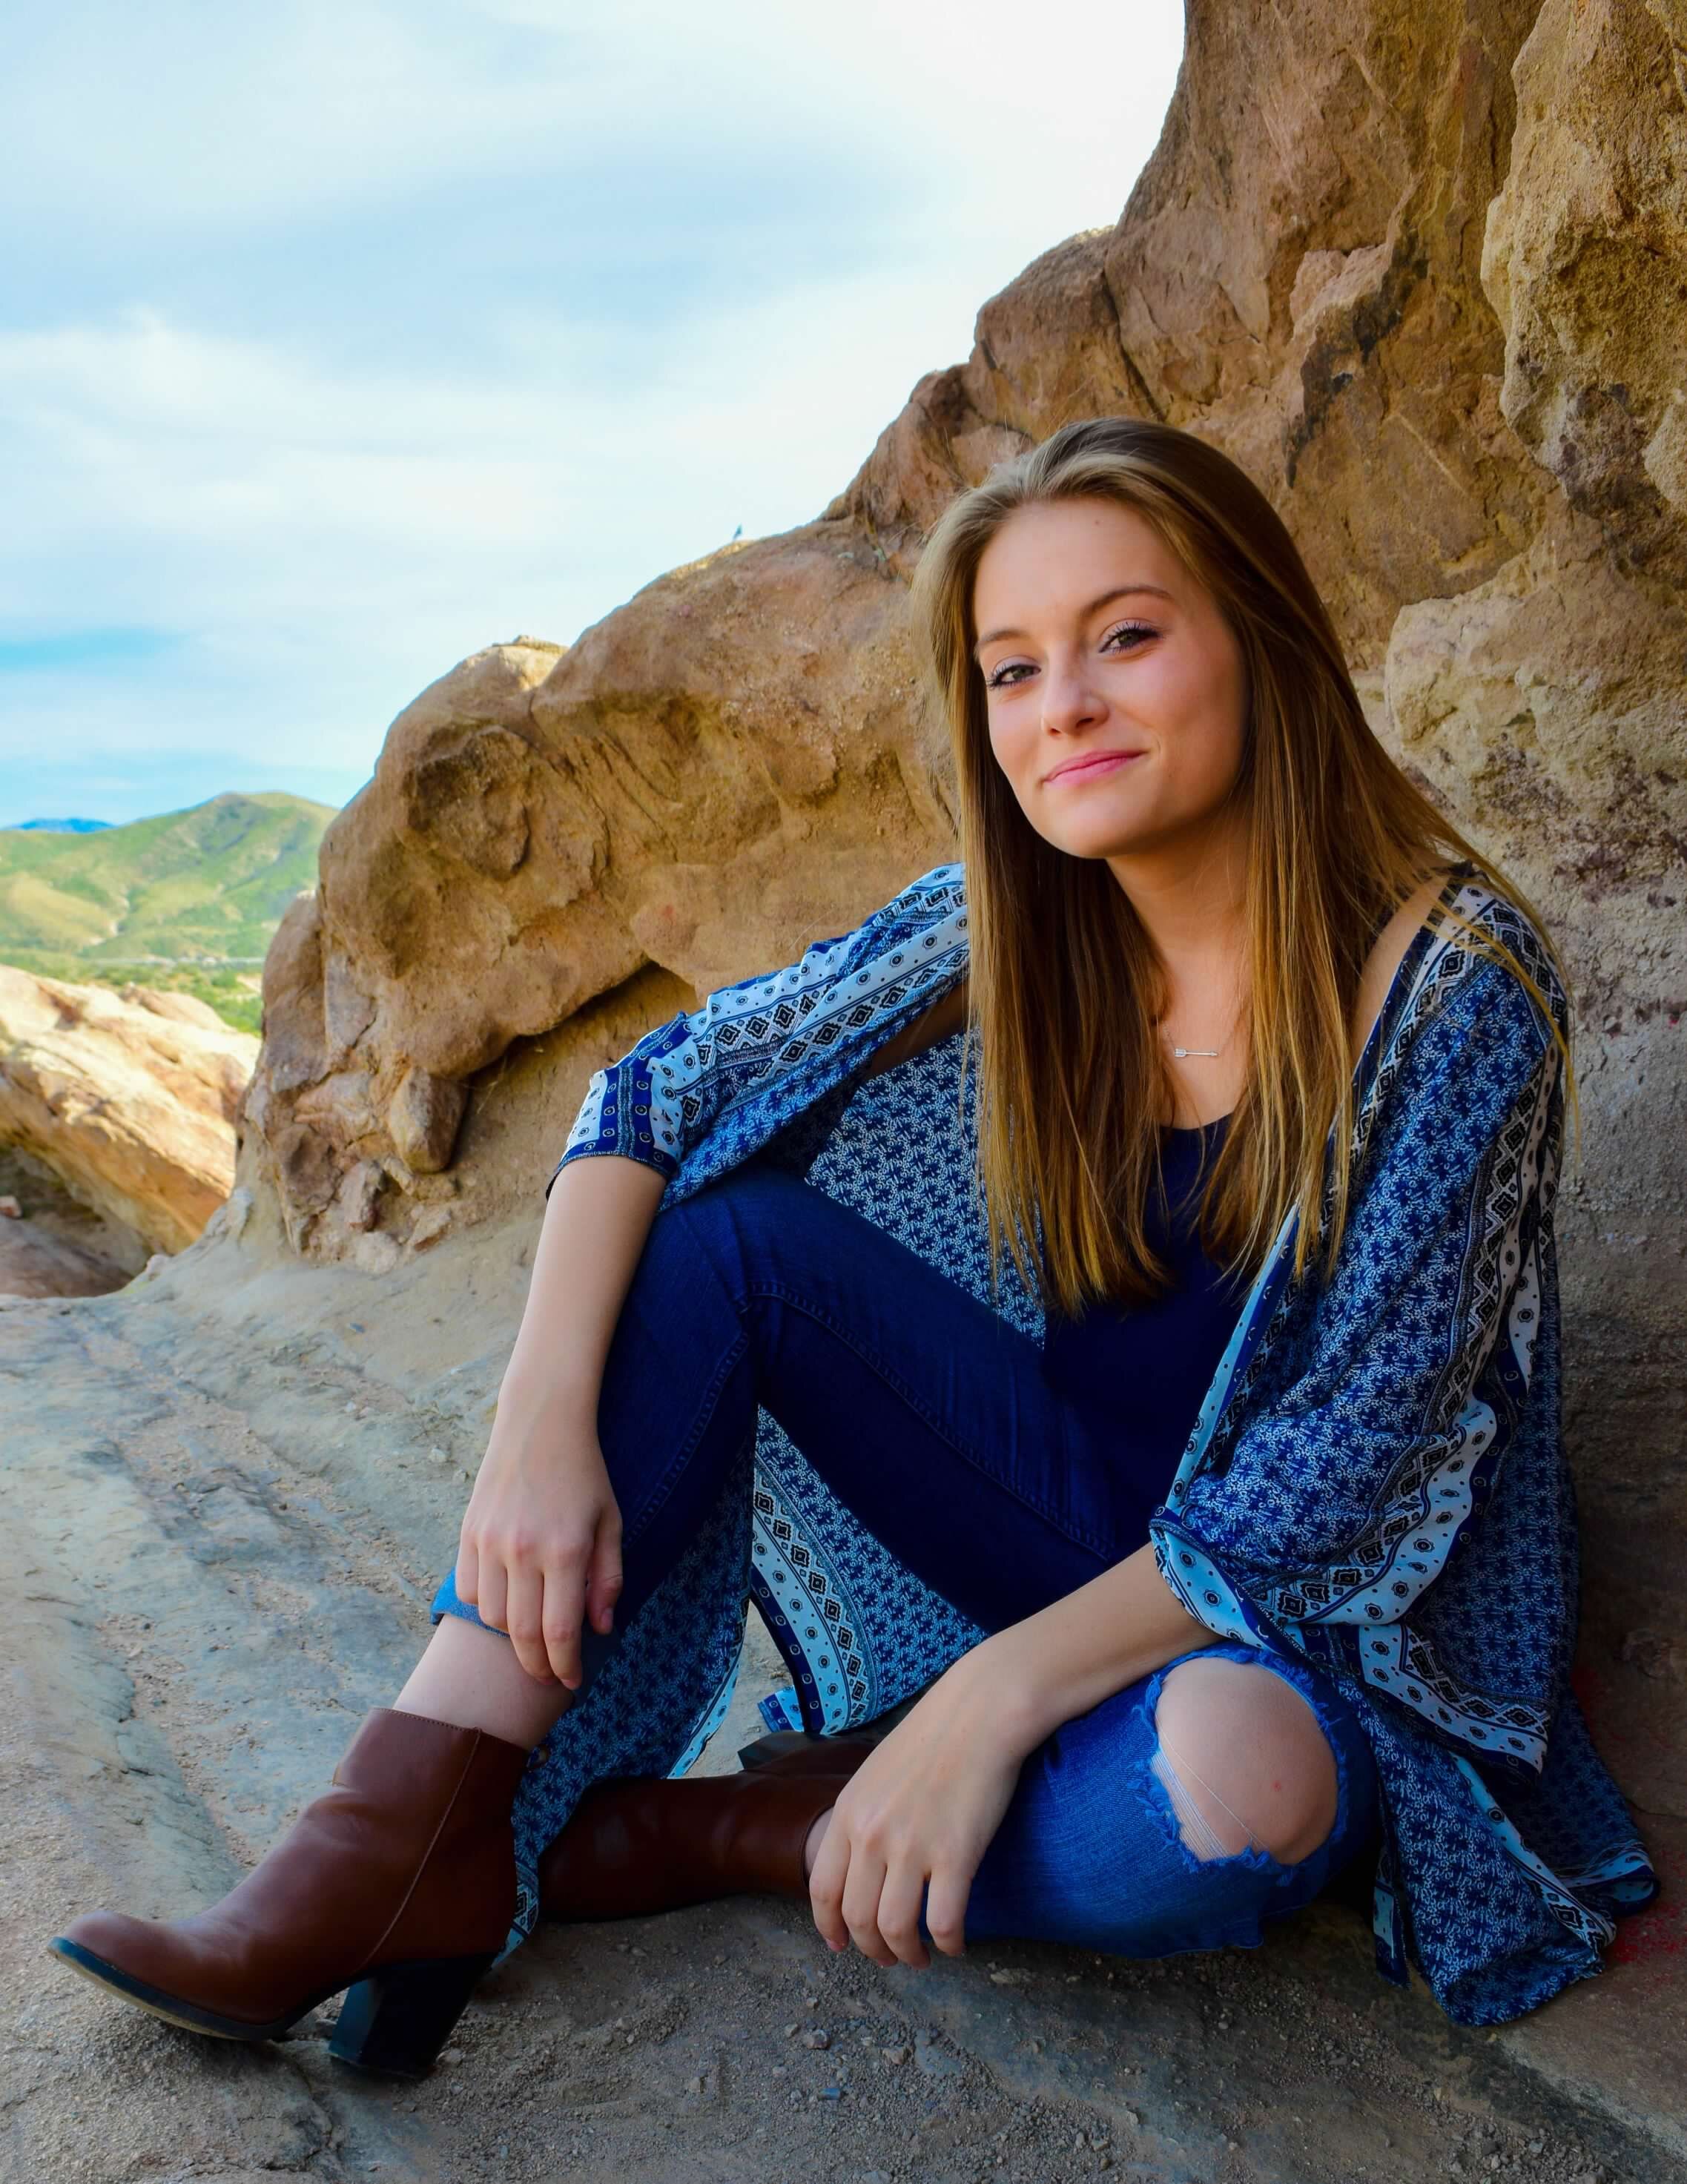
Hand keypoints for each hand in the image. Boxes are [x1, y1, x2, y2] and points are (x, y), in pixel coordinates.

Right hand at [454, 1385, 623, 1688]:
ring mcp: (490, 1542)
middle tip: (550, 1678)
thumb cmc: (584, 1474)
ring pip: (493, 1619)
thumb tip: (600, 1630)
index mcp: (566, 1550)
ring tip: (533, 1636)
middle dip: (538, 1667)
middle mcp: (523, 1551)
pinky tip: (508, 1603)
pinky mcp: (468, 1534)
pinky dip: (487, 1608)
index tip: (571, 1682)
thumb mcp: (611, 1522)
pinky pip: (470, 1591)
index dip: (565, 1667)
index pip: (560, 1632)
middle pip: (523, 1635)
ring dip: (513, 1638)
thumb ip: (608, 1579)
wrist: (540, 1424)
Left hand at [806, 1649, 1028, 1967]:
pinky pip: (943, 1922)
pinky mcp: (956, 1855)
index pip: (823, 1890)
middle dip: (870, 1949)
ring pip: (895, 1928)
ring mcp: (913, 1846)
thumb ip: (861, 1817)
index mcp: (849, 1814)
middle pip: (857, 1917)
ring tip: (919, 1958)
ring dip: (906, 1954)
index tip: (840, 1945)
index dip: (830, 1927)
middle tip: (889, 1957)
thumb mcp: (875, 1774)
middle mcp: (872, 1834)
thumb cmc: (932, 1739)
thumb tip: (857, 1862)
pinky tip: (956, 1945)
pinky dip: (948, 1944)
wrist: (978, 1713)